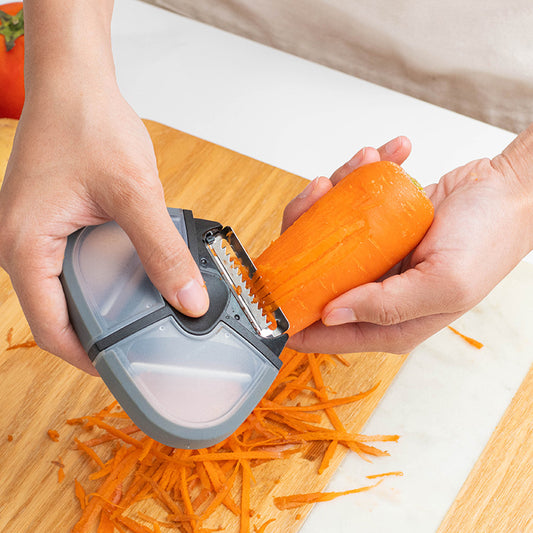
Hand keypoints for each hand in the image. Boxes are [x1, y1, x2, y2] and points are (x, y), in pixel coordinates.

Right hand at [0, 84, 208, 374]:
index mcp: (25, 247)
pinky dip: (101, 278)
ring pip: (67, 290)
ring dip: (102, 306)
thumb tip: (188, 300)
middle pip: (59, 313)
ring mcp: (35, 234)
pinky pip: (73, 265)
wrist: (75, 82)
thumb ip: (162, 251)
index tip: (124, 368)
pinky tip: (135, 277)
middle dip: (98, 333)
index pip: (51, 328)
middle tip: (141, 344)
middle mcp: (22, 246)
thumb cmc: (88, 125)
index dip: (88, 356)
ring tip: (143, 316)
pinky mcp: (52, 222)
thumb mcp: (134, 194)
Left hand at [284, 132, 532, 353]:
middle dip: (306, 233)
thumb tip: (328, 315)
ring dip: (332, 193)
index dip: (289, 316)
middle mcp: (373, 293)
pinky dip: (356, 177)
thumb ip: (385, 307)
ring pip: (324, 234)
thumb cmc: (488, 240)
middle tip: (319, 195)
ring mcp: (371, 258)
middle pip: (313, 275)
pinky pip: (345, 206)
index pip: (324, 333)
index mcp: (387, 321)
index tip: (265, 289)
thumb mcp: (443, 285)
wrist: (509, 191)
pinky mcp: (374, 228)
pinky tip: (379, 158)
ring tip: (360, 164)